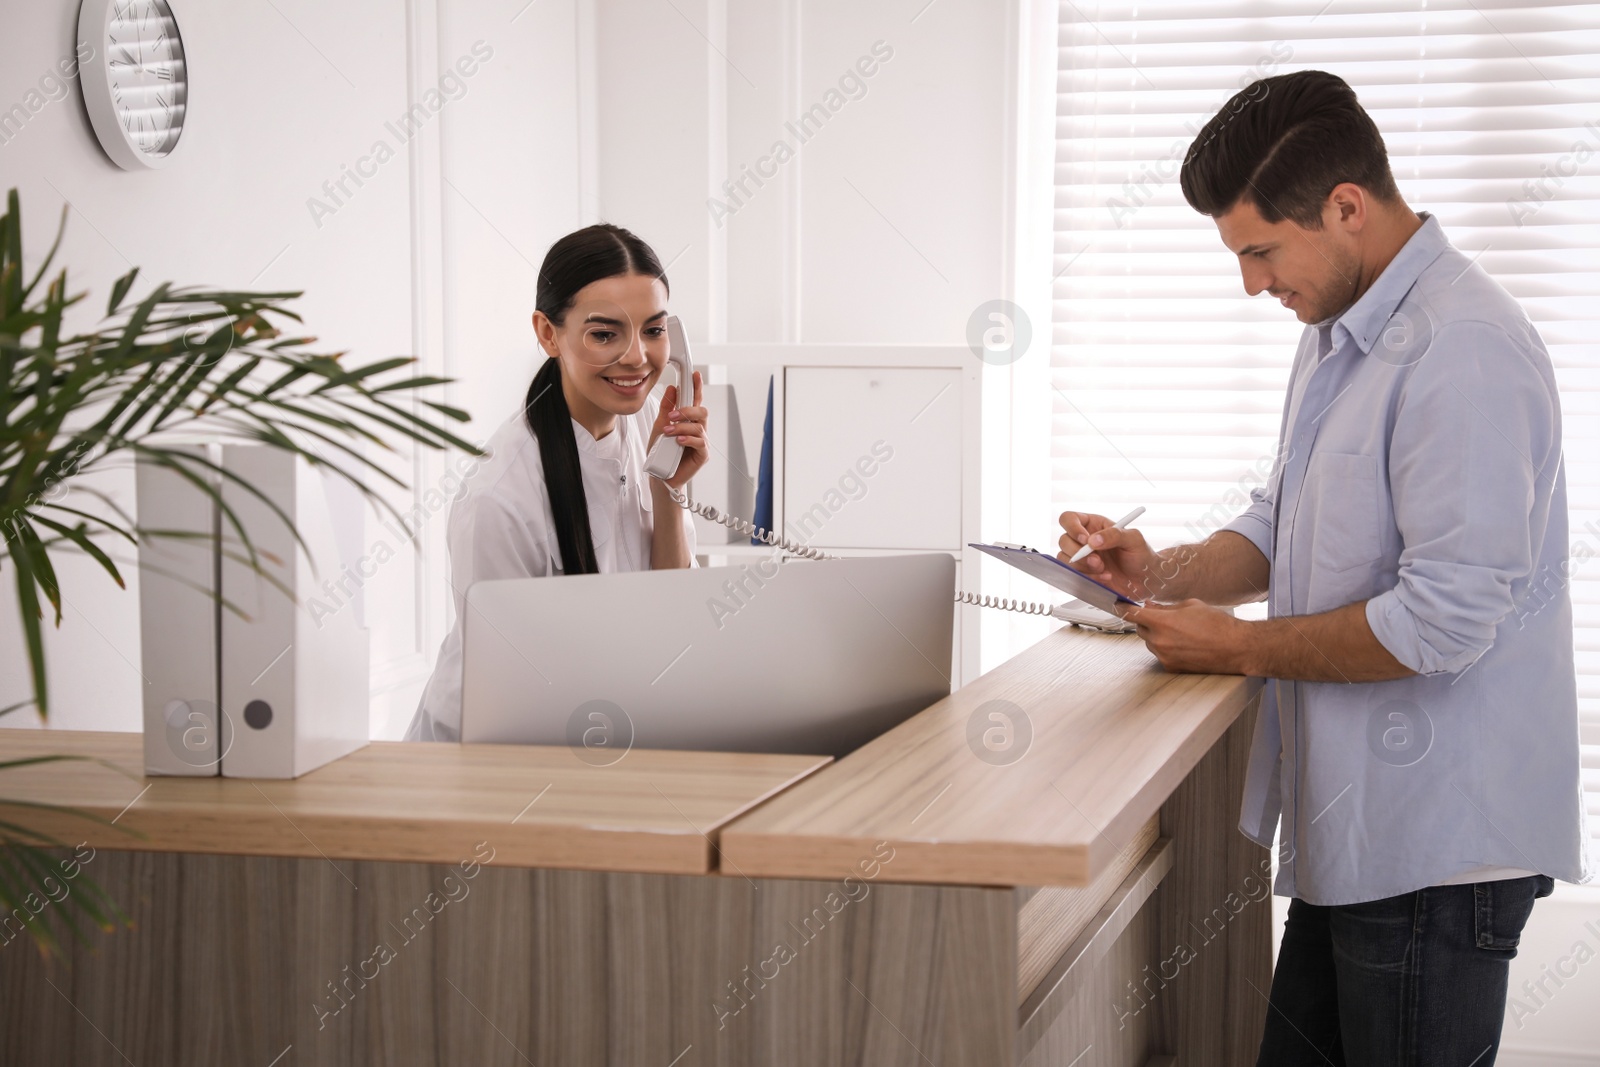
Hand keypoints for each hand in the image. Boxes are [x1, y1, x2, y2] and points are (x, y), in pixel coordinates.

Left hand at [648, 370, 707, 489]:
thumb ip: (666, 409)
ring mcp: (701, 442)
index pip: (695, 401)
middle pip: (702, 411)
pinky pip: (700, 442)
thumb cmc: (661, 453)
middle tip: (672, 414)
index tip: (694, 375)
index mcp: (688, 421)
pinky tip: (678, 440)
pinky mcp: (702, 455)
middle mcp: (697, 430)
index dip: (696, 387)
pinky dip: (688, 439)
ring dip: (682, 427)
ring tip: (668, 432)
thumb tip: (672, 389)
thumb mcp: (659, 427)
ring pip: (698, 427)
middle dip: (688, 409)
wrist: (660, 475)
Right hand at [1057, 511, 1159, 600]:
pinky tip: (1104, 577)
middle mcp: (1084, 540)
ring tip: (1103, 570)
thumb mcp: (1133, 539)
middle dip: (1079, 553)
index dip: (1072, 528)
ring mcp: (1082, 558)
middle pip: (1063, 540)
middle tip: (1098, 561)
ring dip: (1083, 567)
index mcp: (1094, 525)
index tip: (1085, 540)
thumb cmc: (1142, 555)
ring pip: (1064, 559)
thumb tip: (1094, 539)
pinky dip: (1087, 577)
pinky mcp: (1082, 574)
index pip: (1070, 519)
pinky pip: (1072, 575)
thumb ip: (1114, 535)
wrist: (1146, 580)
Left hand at [1117, 599, 1250, 674]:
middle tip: (1163, 617)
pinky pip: (1161, 655)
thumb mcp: (1190, 606)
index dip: (1123, 608)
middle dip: (1147, 622)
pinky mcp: (1172, 668)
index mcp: (1162, 622)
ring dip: (1158, 636)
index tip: (1118, 605)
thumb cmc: (1218, 624)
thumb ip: (1165, 607)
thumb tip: (1149, 606)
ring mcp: (1164, 657)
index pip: (1131, 615)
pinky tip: (1184, 644)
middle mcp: (1160, 641)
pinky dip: (1167, 648)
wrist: (1237, 648)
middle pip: (1140, 629)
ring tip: (1181, 632)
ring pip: (1150, 642)